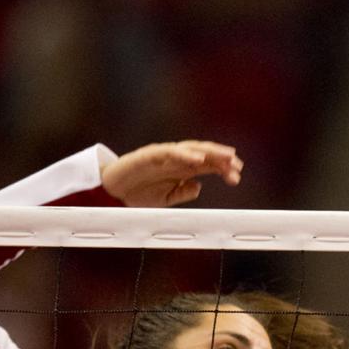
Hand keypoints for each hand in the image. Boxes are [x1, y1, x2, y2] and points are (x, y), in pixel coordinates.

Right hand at [101, 140, 242, 206]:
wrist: (112, 193)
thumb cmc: (138, 193)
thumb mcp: (166, 199)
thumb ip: (182, 192)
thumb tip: (199, 187)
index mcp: (182, 169)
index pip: (208, 165)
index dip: (223, 168)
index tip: (237, 176)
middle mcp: (176, 159)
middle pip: (204, 154)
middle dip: (221, 158)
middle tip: (237, 164)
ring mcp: (163, 155)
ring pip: (191, 149)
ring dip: (210, 152)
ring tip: (225, 156)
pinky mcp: (149, 154)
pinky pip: (170, 152)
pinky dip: (185, 154)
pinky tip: (198, 159)